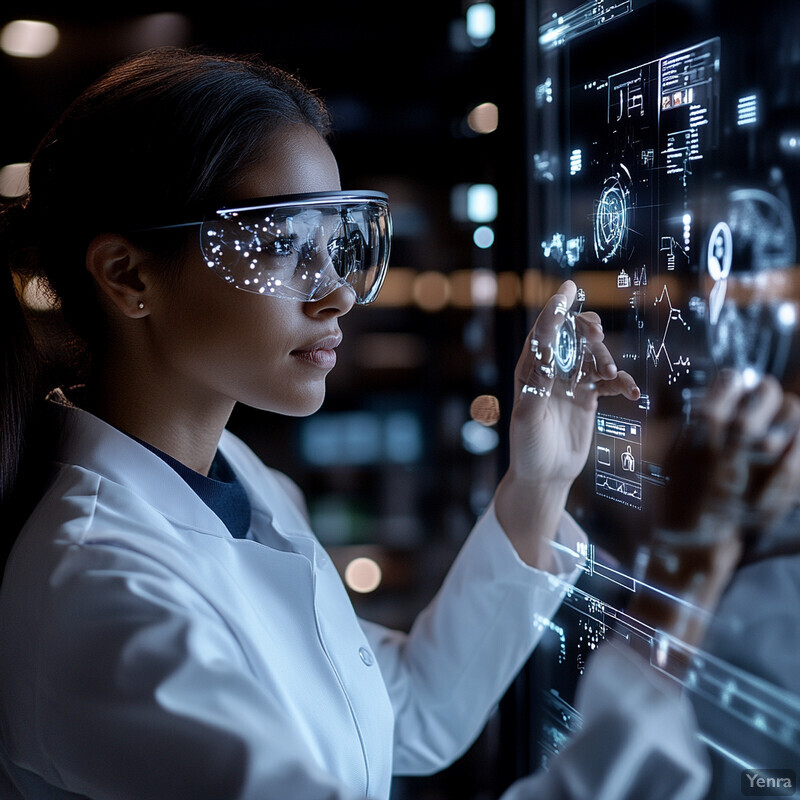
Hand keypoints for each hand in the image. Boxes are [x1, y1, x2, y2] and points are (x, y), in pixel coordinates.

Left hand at [495, 280, 639, 569]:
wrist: (545, 475)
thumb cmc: (528, 447)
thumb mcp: (528, 417)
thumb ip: (537, 386)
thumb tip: (546, 353)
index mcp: (530, 371)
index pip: (543, 335)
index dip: (554, 311)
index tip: (567, 290)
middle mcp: (550, 372)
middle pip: (572, 338)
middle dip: (585, 331)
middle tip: (596, 333)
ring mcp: (571, 383)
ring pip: (593, 356)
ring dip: (605, 358)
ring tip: (610, 374)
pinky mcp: (588, 398)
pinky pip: (608, 382)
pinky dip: (621, 382)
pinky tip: (631, 392)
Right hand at [630, 371, 799, 646]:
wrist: (694, 543)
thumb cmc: (677, 498)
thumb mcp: (668, 456)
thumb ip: (684, 427)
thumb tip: (706, 402)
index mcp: (700, 428)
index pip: (728, 382)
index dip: (734, 382)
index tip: (736, 386)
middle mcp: (732, 438)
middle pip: (766, 393)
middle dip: (766, 393)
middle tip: (763, 399)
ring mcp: (760, 459)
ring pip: (790, 414)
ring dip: (787, 413)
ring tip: (778, 421)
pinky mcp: (780, 482)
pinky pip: (799, 449)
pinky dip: (798, 443)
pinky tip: (788, 446)